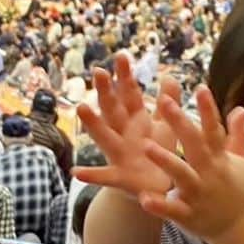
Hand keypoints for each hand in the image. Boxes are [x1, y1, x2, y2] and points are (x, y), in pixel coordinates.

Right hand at [75, 54, 181, 198]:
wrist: (156, 188)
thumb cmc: (157, 152)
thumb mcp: (165, 125)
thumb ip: (167, 101)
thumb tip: (168, 75)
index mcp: (135, 120)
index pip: (130, 94)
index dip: (126, 76)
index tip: (122, 56)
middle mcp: (123, 133)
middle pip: (113, 109)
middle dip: (106, 91)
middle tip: (99, 72)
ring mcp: (118, 154)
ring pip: (104, 136)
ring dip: (92, 123)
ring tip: (81, 108)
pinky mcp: (119, 177)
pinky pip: (104, 176)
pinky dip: (90, 175)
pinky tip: (75, 172)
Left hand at [140, 87, 243, 243]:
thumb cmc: (243, 193)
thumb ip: (239, 136)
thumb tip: (240, 109)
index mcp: (221, 160)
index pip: (214, 130)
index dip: (208, 109)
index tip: (200, 87)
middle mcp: (211, 174)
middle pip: (194, 145)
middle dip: (180, 123)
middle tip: (165, 102)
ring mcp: (200, 195)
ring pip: (181, 175)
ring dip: (165, 160)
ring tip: (147, 146)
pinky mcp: (190, 216)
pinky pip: (173, 210)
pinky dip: (159, 205)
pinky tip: (144, 199)